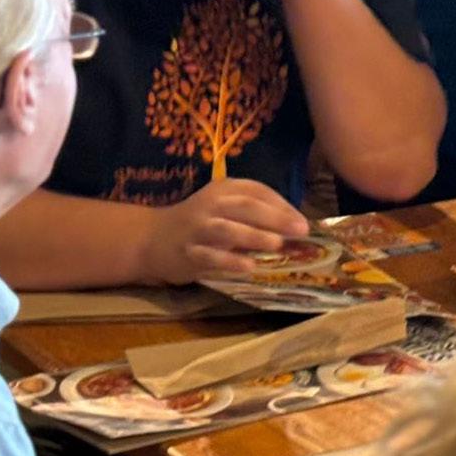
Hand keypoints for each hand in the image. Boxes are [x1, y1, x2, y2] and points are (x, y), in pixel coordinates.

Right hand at [139, 179, 309, 284]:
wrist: (153, 238)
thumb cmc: (201, 222)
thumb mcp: (225, 208)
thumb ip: (255, 213)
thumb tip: (295, 227)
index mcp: (224, 189)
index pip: (257, 191)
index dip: (282, 205)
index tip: (303, 222)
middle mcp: (211, 204)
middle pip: (245, 207)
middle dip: (275, 218)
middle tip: (300, 230)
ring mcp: (198, 228)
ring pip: (227, 229)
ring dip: (254, 236)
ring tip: (277, 245)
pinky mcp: (188, 252)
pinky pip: (210, 256)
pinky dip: (230, 261)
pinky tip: (249, 266)